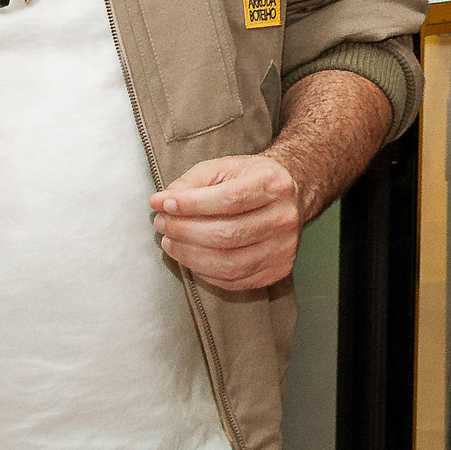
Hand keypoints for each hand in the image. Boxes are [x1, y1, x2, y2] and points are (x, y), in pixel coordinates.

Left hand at [151, 155, 300, 290]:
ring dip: (189, 256)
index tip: (163, 203)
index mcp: (274, 184)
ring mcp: (284, 247)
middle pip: (228, 234)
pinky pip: (233, 281)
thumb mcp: (223, 168)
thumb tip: (161, 202)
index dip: (192, 204)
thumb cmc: (249, 179)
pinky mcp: (278, 270)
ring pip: (229, 263)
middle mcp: (284, 217)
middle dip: (185, 231)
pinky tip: (191, 257)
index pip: (231, 199)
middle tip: (162, 223)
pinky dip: (204, 272)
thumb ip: (191, 182)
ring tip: (171, 242)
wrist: (290, 194)